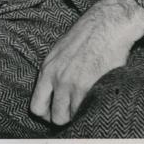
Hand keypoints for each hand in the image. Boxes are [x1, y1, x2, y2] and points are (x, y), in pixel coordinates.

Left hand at [30, 0, 143, 125]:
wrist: (107, 24)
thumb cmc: (87, 36)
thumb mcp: (61, 52)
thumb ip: (55, 73)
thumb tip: (55, 93)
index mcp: (46, 69)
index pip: (36, 106)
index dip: (47, 115)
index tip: (58, 114)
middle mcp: (55, 77)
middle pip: (52, 117)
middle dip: (63, 120)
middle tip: (75, 115)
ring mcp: (70, 83)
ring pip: (69, 118)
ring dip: (79, 117)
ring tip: (88, 108)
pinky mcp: (88, 86)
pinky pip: (85, 112)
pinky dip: (91, 112)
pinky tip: (98, 103)